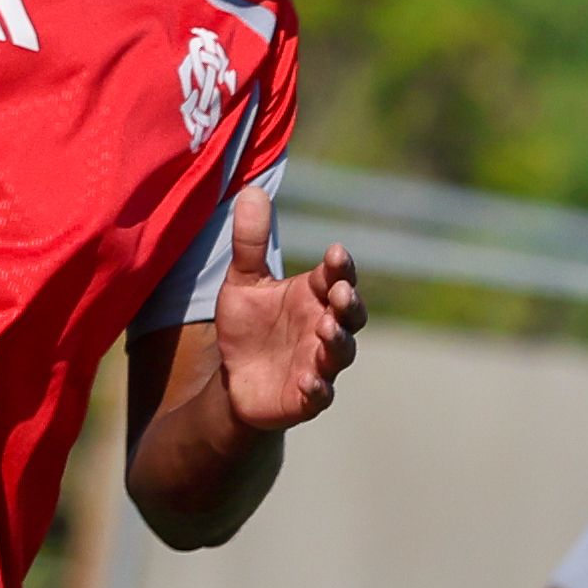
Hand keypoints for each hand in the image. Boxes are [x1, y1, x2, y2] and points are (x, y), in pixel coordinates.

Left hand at [210, 208, 360, 434]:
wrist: (235, 380)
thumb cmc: (248, 328)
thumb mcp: (243, 282)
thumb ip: (250, 242)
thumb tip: (252, 189)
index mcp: (314, 297)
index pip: (337, 277)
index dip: (340, 267)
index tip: (335, 253)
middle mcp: (324, 328)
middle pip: (352, 314)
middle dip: (350, 303)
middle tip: (340, 290)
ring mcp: (319, 364)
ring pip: (341, 352)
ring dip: (338, 340)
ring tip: (325, 328)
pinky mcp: (306, 398)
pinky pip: (320, 395)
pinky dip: (317, 388)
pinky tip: (308, 380)